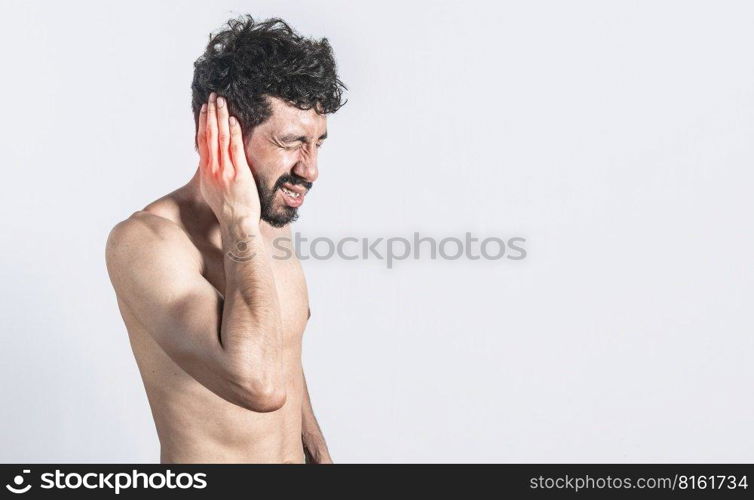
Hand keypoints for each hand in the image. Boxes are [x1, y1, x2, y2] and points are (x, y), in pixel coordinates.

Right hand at [197, 92, 259, 224]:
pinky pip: (235, 148)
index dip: (204, 123)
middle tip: (212, 97)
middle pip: (210, 135)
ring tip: (221, 101)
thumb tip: (211, 164)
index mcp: (206, 172)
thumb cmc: (228, 211)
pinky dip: (233, 133)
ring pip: (221, 138)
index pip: (203, 141)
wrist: (236, 225)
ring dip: (220, 117)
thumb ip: (212, 175)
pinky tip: (232, 119)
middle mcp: (213, 168)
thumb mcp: (213, 191)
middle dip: (211, 114)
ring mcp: (224, 170)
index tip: (205, 109)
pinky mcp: (238, 173)